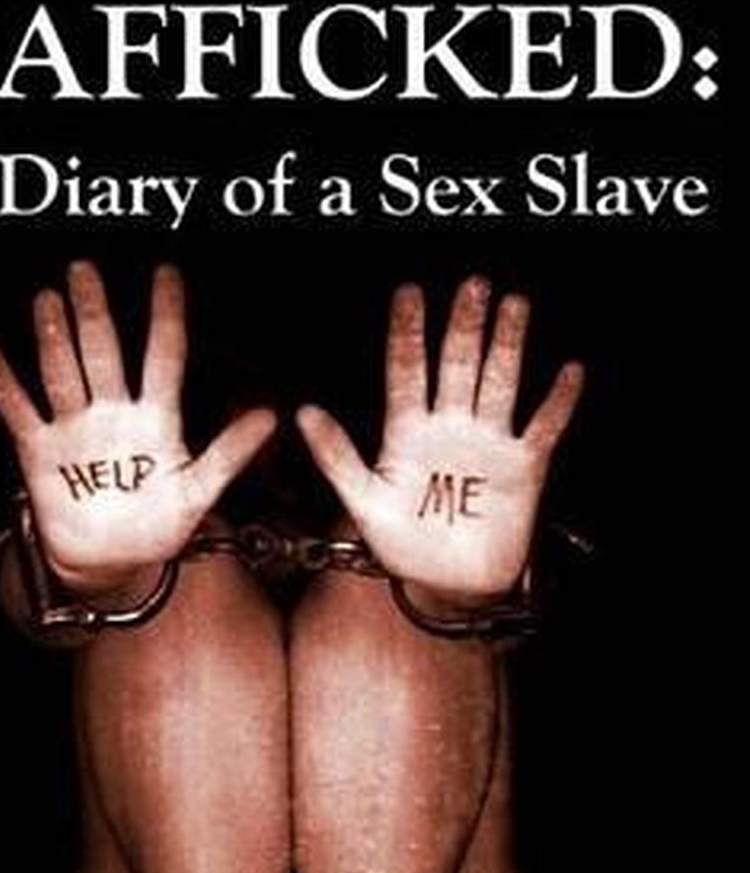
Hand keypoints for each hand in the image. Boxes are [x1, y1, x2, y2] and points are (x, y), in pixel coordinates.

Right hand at [0, 261, 275, 597]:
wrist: (111, 562)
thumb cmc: (157, 525)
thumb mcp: (198, 492)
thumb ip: (229, 453)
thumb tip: (270, 416)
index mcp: (156, 419)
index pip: (163, 355)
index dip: (166, 316)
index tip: (167, 274)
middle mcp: (113, 414)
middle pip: (104, 353)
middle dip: (94, 312)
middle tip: (85, 269)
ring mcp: (75, 430)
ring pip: (63, 373)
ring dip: (55, 338)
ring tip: (49, 300)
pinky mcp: (41, 452)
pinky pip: (20, 412)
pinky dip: (5, 386)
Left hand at [296, 275, 583, 605]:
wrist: (448, 586)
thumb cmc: (403, 546)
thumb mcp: (363, 502)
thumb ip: (336, 457)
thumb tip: (304, 413)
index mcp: (407, 431)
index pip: (406, 371)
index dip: (407, 334)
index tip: (409, 294)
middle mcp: (449, 426)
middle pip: (456, 365)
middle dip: (463, 326)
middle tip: (471, 285)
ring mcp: (487, 442)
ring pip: (499, 382)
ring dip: (507, 345)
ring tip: (514, 304)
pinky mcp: (522, 466)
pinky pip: (543, 428)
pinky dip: (557, 402)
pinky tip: (569, 372)